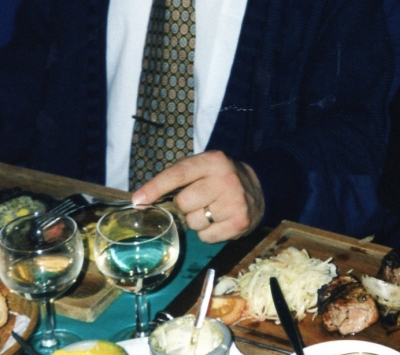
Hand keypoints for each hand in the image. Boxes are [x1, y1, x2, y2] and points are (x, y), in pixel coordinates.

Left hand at [132, 150, 264, 242]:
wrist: (261, 186)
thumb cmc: (221, 177)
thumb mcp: (203, 166)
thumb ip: (177, 177)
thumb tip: (142, 198)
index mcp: (212, 161)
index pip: (178, 174)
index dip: (155, 188)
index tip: (138, 200)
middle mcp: (225, 180)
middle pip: (183, 203)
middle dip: (185, 205)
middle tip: (200, 199)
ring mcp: (234, 202)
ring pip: (193, 223)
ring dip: (197, 220)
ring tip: (213, 210)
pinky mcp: (240, 223)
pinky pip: (206, 237)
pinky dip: (208, 233)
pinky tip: (220, 221)